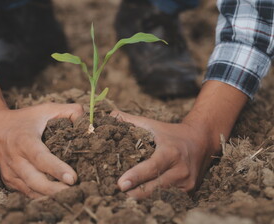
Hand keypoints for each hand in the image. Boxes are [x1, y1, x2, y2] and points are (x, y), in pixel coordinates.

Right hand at [0, 103, 83, 197]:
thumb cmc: (24, 119)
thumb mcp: (45, 109)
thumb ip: (69, 111)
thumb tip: (87, 122)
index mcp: (24, 140)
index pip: (40, 157)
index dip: (56, 169)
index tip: (72, 178)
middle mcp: (15, 159)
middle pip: (35, 181)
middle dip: (55, 190)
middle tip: (74, 192)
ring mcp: (10, 172)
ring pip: (30, 191)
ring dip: (50, 196)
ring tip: (69, 197)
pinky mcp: (9, 181)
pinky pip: (27, 193)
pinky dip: (41, 197)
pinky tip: (56, 197)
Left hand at [112, 80, 247, 198]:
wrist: (202, 141)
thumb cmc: (171, 132)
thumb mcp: (152, 124)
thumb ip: (130, 121)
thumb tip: (110, 115)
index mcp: (170, 152)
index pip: (152, 167)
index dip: (135, 176)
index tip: (120, 184)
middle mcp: (180, 170)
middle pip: (154, 187)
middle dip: (134, 191)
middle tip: (118, 191)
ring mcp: (186, 183)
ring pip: (160, 195)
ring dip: (143, 196)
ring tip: (128, 194)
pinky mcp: (189, 191)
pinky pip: (169, 197)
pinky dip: (155, 197)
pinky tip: (144, 194)